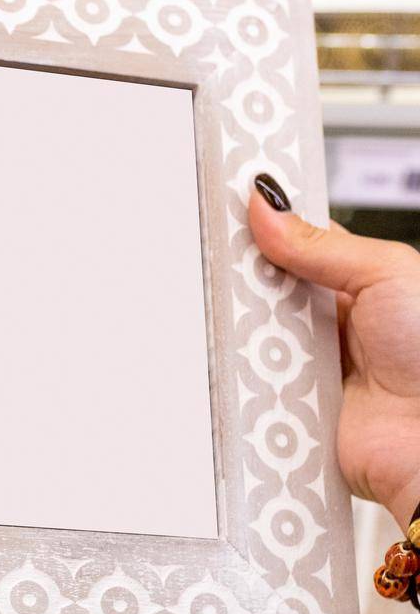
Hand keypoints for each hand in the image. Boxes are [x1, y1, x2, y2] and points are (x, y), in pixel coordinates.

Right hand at [249, 184, 419, 527]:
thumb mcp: (388, 274)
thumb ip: (322, 243)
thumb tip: (268, 207)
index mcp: (353, 286)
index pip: (292, 247)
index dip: (260, 230)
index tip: (226, 211)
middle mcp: (325, 325)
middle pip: (259, 292)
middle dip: (240, 282)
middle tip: (226, 270)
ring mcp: (303, 366)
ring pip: (246, 337)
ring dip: (240, 332)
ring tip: (247, 327)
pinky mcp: (284, 407)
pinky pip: (244, 386)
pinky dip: (238, 378)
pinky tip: (242, 368)